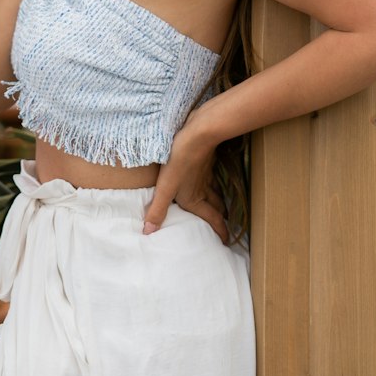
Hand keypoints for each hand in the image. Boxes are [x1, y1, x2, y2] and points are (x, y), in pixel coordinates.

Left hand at [142, 122, 228, 243]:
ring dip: (219, 201)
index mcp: (195, 199)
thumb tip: (149, 232)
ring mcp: (207, 174)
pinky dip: (213, 183)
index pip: (212, 218)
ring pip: (216, 192)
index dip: (220, 231)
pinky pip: (212, 177)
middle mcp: (204, 189)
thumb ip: (158, 209)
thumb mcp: (165, 186)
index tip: (226, 241)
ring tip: (218, 206)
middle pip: (217, 207)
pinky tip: (207, 179)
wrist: (197, 134)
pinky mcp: (206, 161)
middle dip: (221, 217)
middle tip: (223, 224)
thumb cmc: (180, 161)